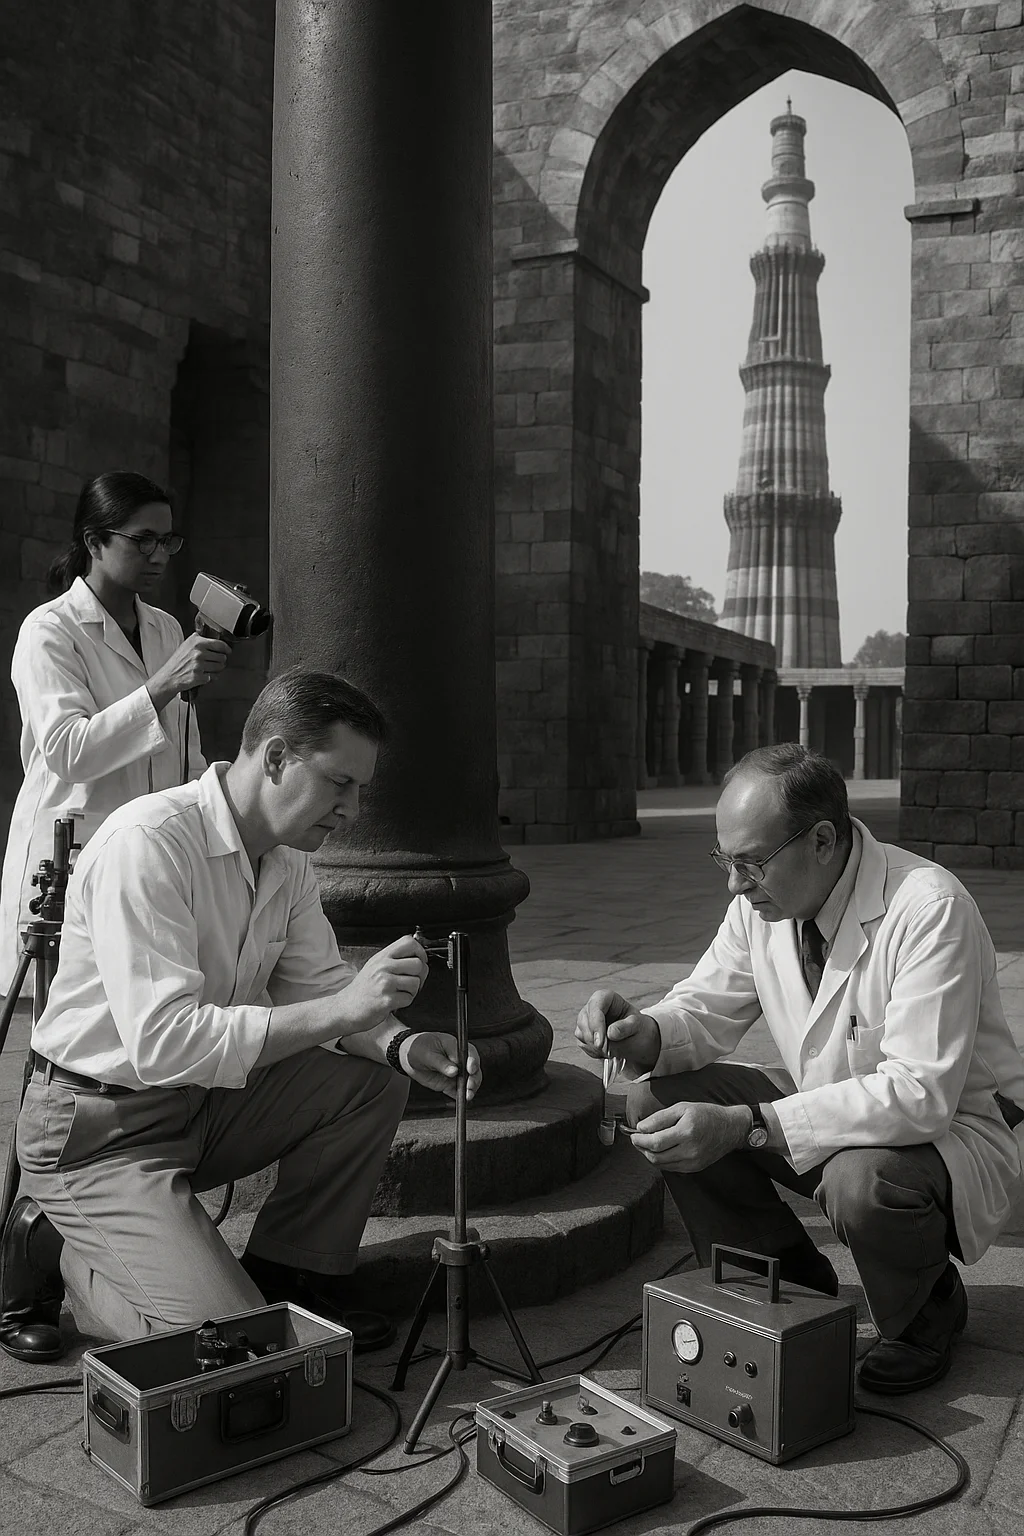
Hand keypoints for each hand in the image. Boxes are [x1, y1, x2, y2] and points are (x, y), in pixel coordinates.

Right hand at [147, 633, 231, 710]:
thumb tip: (215, 639)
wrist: (169, 676)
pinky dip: (212, 677)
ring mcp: (199, 665)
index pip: (220, 644)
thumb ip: (199, 640)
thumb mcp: (187, 644)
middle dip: (221, 660)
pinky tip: (205, 675)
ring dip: (217, 669)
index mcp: (196, 642)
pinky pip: (214, 676)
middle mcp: (198, 653)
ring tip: (209, 668)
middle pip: (222, 657)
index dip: (226, 648)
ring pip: (220, 667)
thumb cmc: (178, 661)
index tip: (228, 651)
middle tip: (216, 661)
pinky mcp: (199, 676)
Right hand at [335, 935, 427, 1034]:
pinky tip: (395, 1001)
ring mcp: (385, 983)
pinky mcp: (387, 999)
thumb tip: (418, 954)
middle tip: (411, 982)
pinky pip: (409, 998)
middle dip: (420, 976)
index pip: (409, 942)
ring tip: (400, 992)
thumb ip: (394, 958)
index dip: (420, 952)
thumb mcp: (375, 965)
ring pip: (416, 982)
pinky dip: (405, 1002)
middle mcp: (383, 967)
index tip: (420, 961)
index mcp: (382, 956)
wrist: (346, 1008)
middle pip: (418, 964)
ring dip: (412, 991)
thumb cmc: (362, 989)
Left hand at [403, 1031, 481, 1100]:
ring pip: (469, 1082)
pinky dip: (461, 1097)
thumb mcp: (427, 1053)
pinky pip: (458, 1092)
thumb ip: (441, 1063)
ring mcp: (455, 1074)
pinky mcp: (449, 1085)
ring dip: (470, 1089)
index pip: (469, 1054)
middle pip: (474, 1070)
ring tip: (467, 1095)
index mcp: (456, 1047)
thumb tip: (454, 1071)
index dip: (472, 1062)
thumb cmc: (419, 1048)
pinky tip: (462, 1100)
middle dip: (474, 1078)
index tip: (470, 1069)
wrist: (409, 1058)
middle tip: (469, 1085)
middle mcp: (459, 1061)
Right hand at [575, 989, 660, 1070]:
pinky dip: (592, 1051)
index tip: (601, 1043)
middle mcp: (593, 1006)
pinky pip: (581, 1043)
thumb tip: (610, 1033)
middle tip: (608, 1052)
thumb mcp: (637, 1025)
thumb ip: (625, 1028)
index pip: (595, 1007)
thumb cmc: (636, 1027)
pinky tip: (605, 1052)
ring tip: (611, 1052)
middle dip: (594, 1039)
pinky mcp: (583, 1032)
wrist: (635, 1038)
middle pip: (584, 1021)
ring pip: (580, 1033)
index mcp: (606, 997)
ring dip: (594, 1047)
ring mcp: (586, 1019)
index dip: (596, 1025)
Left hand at [630, 1102, 750, 1172]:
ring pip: (661, 1165)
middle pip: (656, 1157)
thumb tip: (641, 1128)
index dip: (640, 1140)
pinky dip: (661, 1160)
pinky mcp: (694, 1168)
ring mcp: (693, 1162)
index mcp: (686, 1132)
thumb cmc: (707, 1114)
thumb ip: (660, 1118)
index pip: (655, 1143)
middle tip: (637, 1139)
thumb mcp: (682, 1107)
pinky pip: (671, 1167)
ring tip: (647, 1143)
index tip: (633, 1134)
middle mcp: (690, 1150)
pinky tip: (661, 1149)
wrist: (730, 1128)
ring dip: (650, 1155)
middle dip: (642, 1149)